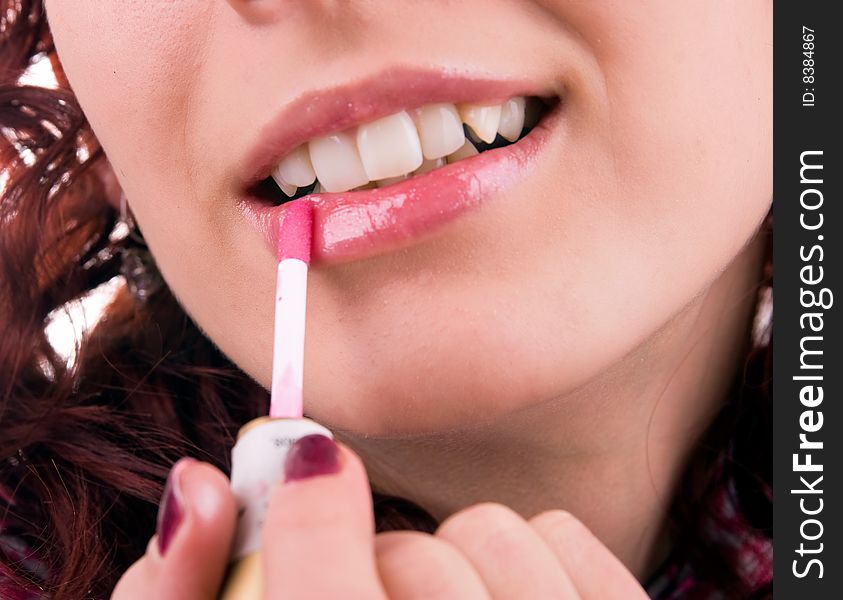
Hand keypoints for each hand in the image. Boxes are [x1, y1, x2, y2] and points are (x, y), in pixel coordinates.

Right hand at [112, 438, 648, 598]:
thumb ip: (183, 589)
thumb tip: (198, 484)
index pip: (325, 599)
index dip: (303, 513)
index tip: (308, 463)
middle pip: (413, 560)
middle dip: (369, 563)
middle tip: (361, 599)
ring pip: (491, 533)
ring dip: (445, 560)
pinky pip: (559, 533)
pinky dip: (522, 552)